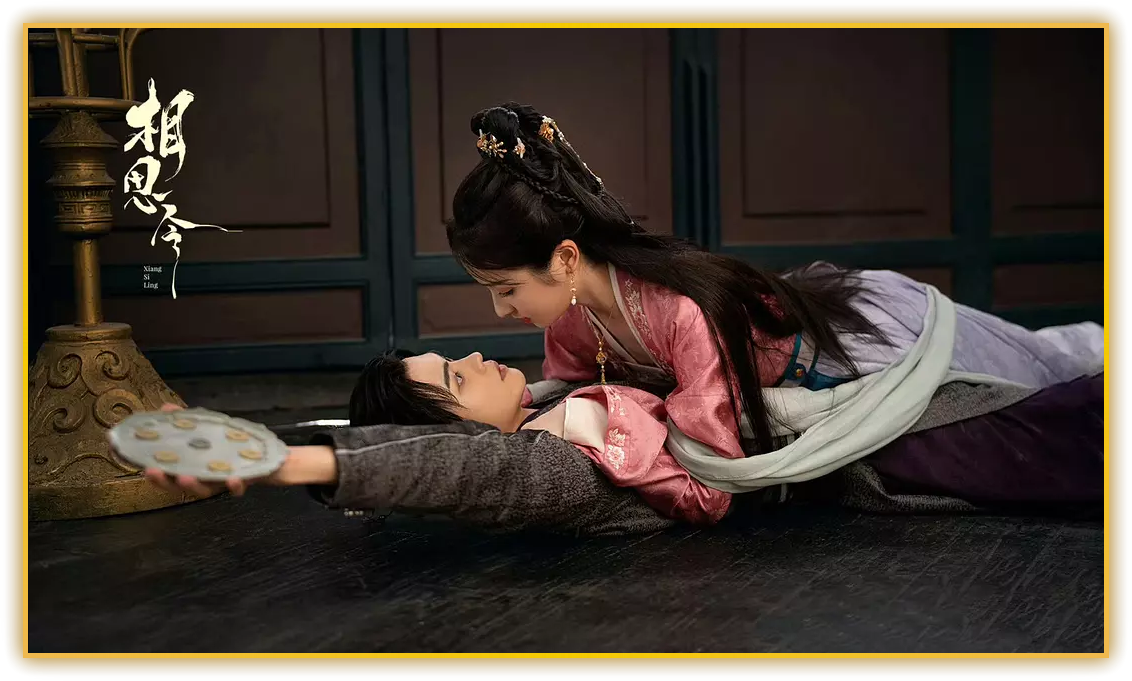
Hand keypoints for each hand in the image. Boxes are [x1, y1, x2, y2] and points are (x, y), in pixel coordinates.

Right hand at [122, 404, 338, 496]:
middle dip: (166, 482)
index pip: (168, 475)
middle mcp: (203, 480)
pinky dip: (234, 485)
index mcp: (191, 468)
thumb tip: (164, 408)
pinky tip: (233, 478)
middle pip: (179, 487)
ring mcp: (221, 484)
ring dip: (194, 485)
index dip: (154, 474)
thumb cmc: (228, 446)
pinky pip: (237, 489)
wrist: (264, 457)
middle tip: (155, 472)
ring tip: (187, 476)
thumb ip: (186, 422)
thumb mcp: (207, 430)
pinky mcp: (242, 483)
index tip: (142, 466)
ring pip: (204, 490)